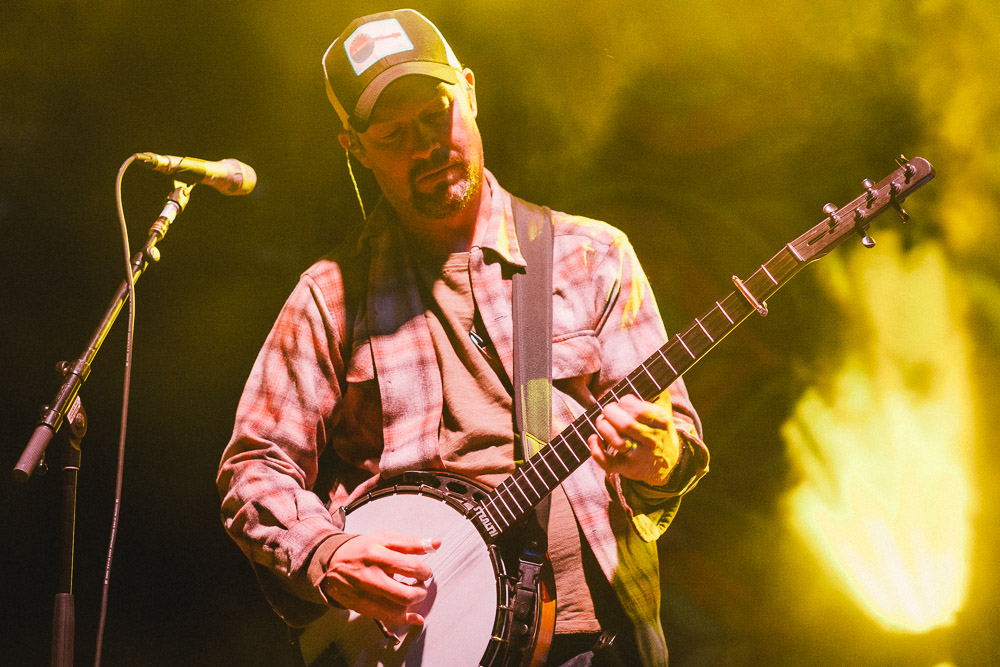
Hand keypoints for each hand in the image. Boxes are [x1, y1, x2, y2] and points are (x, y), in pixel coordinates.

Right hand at [321, 530, 440, 626]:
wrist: (331, 563)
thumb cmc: (362, 549)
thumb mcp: (385, 538)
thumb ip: (412, 543)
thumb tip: (437, 543)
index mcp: (377, 555)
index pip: (411, 568)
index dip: (425, 571)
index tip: (424, 571)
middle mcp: (370, 577)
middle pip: (406, 595)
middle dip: (421, 592)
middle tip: (420, 584)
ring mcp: (365, 595)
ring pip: (398, 610)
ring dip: (413, 604)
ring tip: (413, 593)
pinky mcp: (362, 608)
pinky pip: (388, 619)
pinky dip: (406, 620)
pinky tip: (415, 617)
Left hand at [587, 393, 680, 486]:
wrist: (667, 465)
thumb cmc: (659, 429)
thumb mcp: (664, 409)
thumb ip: (657, 389)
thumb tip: (648, 371)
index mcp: (661, 422)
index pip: (639, 409)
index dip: (625, 401)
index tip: (622, 402)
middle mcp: (652, 441)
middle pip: (626, 424)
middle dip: (610, 412)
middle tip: (608, 410)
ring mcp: (638, 457)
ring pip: (616, 442)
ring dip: (602, 427)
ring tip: (602, 421)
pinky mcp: (626, 469)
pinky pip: (608, 463)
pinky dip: (596, 450)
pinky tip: (593, 439)